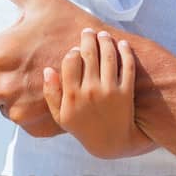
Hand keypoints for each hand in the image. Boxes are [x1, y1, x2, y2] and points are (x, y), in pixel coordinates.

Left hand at [0, 0, 111, 138]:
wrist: (111, 64)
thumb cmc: (74, 29)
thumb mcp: (42, 0)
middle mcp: (4, 89)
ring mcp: (21, 111)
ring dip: (2, 100)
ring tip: (24, 79)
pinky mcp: (38, 126)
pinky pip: (19, 123)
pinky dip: (25, 111)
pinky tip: (41, 92)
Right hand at [43, 28, 153, 158]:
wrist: (112, 143)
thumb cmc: (83, 129)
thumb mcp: (61, 117)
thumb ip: (52, 94)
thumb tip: (48, 70)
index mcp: (71, 96)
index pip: (70, 62)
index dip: (73, 52)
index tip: (76, 50)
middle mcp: (90, 91)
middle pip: (89, 54)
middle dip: (88, 39)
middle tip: (89, 32)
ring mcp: (109, 91)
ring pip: (108, 56)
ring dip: (106, 41)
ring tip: (104, 35)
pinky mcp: (127, 93)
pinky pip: (127, 66)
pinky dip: (125, 51)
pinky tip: (122, 44)